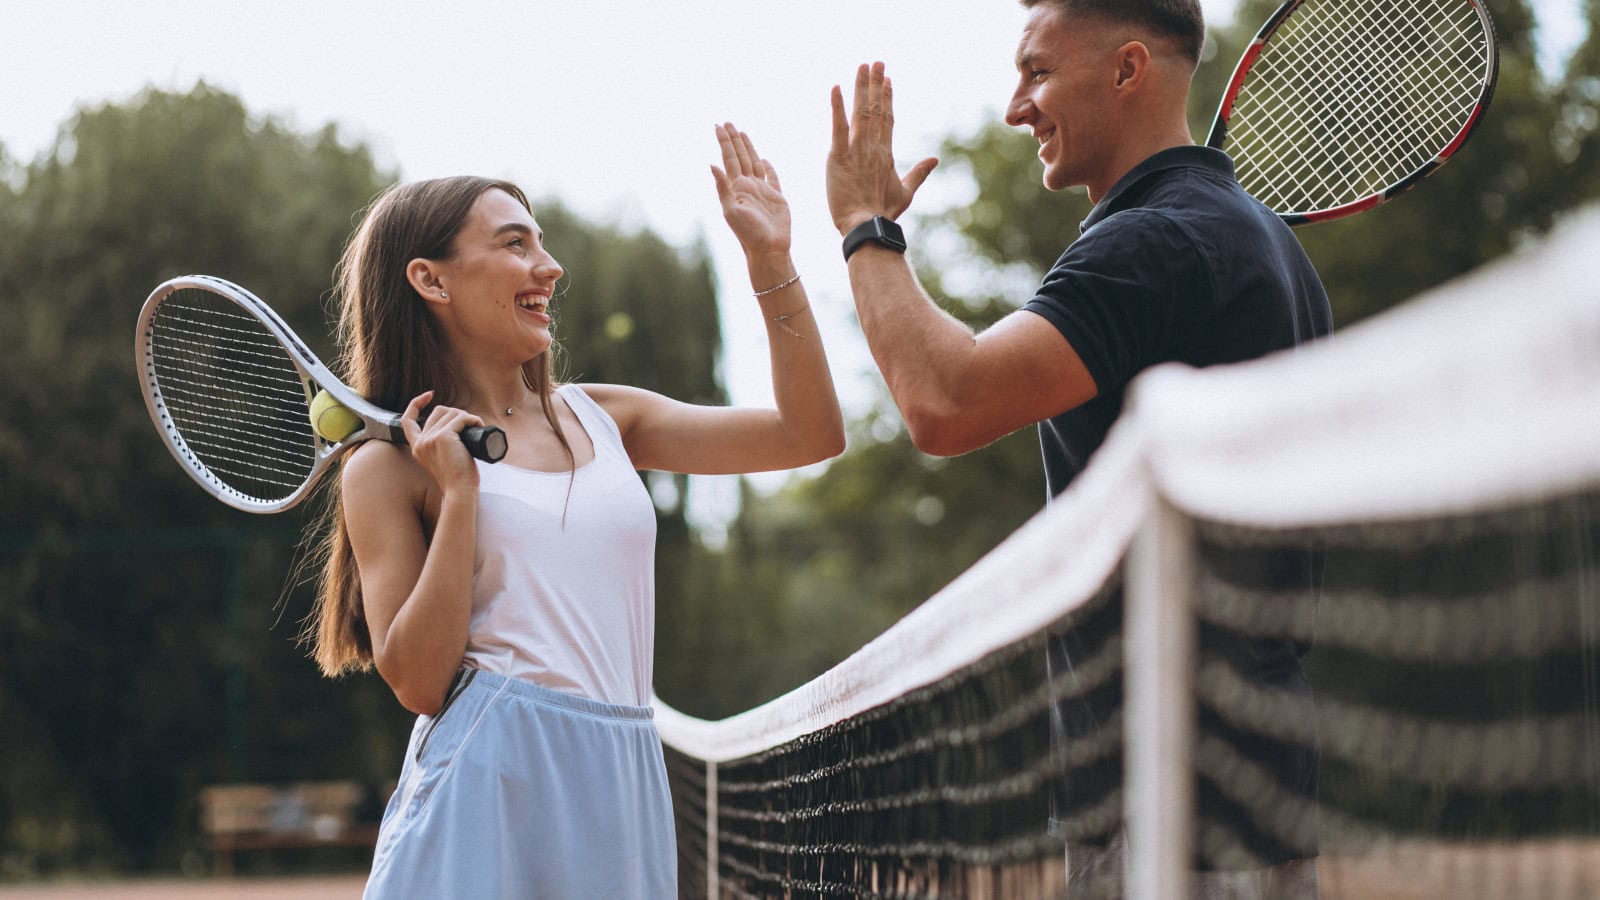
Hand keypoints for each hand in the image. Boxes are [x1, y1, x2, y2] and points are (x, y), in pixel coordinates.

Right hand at [399, 391, 481, 494]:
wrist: (460, 492)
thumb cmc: (459, 479)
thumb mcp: (443, 459)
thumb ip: (441, 446)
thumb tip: (457, 428)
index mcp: (418, 447)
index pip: (407, 419)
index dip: (416, 404)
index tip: (429, 395)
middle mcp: (421, 442)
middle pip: (438, 412)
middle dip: (456, 414)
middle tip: (470, 426)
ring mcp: (430, 439)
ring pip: (451, 413)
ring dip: (467, 417)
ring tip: (477, 428)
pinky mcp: (443, 438)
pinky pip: (462, 418)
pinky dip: (473, 419)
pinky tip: (479, 425)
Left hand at [711, 123, 790, 255]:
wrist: (769, 250)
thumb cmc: (749, 233)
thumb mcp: (732, 211)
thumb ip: (723, 188)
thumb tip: (712, 164)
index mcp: (737, 187)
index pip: (729, 159)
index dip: (724, 142)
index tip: (718, 126)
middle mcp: (748, 186)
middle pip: (740, 157)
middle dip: (734, 140)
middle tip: (727, 122)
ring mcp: (762, 191)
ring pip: (754, 163)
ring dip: (748, 148)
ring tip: (742, 133)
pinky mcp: (777, 198)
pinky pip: (772, 178)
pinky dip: (769, 168)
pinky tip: (765, 159)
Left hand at [827, 62, 938, 234]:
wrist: (867, 227)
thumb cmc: (884, 214)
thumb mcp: (905, 192)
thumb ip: (919, 173)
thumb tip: (935, 159)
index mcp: (886, 154)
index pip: (887, 119)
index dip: (887, 97)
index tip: (887, 79)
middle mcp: (873, 147)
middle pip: (876, 109)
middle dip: (876, 84)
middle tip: (876, 62)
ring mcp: (857, 150)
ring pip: (861, 112)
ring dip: (862, 87)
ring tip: (863, 66)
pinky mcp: (839, 157)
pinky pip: (838, 127)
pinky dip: (837, 107)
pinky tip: (836, 88)